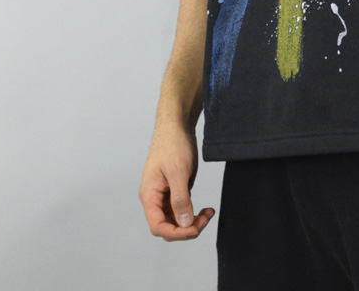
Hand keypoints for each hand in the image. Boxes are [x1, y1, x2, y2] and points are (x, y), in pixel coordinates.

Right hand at [139, 123, 215, 240]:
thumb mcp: (178, 172)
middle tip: (206, 218)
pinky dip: (192, 212)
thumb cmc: (173, 145)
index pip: (158, 226)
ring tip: (209, 213)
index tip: (195, 228)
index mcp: (149, 195)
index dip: (177, 233)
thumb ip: (180, 199)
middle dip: (187, 228)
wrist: (177, 125)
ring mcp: (165, 194)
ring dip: (191, 221)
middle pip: (168, 226)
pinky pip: (181, 209)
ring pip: (176, 219)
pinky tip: (205, 209)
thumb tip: (184, 224)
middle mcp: (155, 198)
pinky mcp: (175, 189)